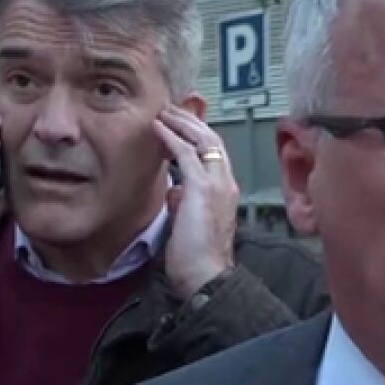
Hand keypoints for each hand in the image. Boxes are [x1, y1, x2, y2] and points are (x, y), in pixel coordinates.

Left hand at [152, 105, 238, 298]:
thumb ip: (185, 202)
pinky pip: (186, 153)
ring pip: (204, 140)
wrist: (206, 275)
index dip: (197, 135)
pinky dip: (172, 137)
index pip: (215, 154)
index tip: (180, 124)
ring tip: (164, 111)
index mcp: (225, 191)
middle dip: (191, 121)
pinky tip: (158, 127)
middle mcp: (227, 183)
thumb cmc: (197, 257)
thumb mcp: (189, 222)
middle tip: (171, 108)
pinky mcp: (202, 188)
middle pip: (213, 140)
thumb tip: (175, 190)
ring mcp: (217, 184)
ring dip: (182, 123)